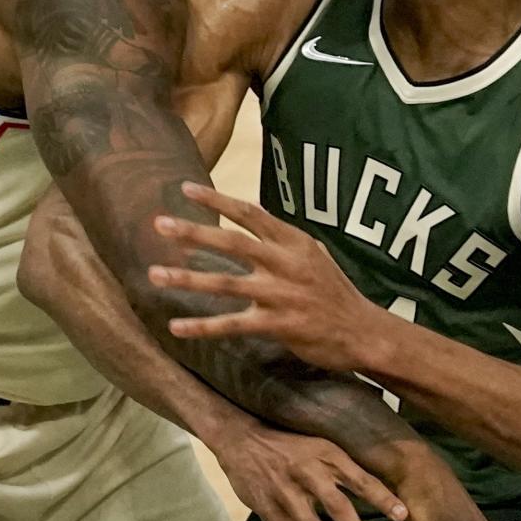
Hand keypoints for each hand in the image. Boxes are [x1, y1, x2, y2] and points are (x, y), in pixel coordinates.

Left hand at [149, 182, 373, 370]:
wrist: (364, 332)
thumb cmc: (334, 293)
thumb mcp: (314, 255)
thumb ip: (281, 241)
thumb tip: (249, 223)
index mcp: (294, 242)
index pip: (250, 213)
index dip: (217, 200)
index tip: (185, 188)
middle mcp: (285, 263)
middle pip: (232, 242)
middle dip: (193, 232)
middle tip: (160, 224)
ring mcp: (281, 294)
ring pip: (225, 283)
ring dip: (187, 279)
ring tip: (156, 274)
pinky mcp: (279, 325)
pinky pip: (233, 325)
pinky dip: (203, 327)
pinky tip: (177, 328)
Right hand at [213, 420, 407, 520]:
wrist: (242, 439)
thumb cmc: (289, 443)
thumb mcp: (321, 445)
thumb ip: (345, 467)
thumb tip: (382, 492)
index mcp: (326, 455)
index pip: (359, 478)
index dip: (382, 497)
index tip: (403, 515)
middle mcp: (309, 475)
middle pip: (340, 509)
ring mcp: (288, 496)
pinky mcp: (271, 513)